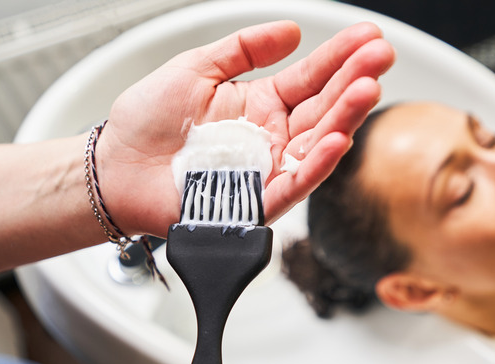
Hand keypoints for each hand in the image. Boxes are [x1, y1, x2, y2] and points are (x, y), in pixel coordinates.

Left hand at [97, 20, 394, 235]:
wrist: (114, 168)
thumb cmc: (148, 123)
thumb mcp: (196, 68)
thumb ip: (243, 49)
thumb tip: (291, 31)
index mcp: (262, 105)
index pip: (310, 78)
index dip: (339, 57)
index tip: (368, 37)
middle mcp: (272, 137)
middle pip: (322, 108)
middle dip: (354, 81)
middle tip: (381, 56)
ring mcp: (267, 169)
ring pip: (317, 144)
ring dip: (345, 118)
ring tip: (368, 88)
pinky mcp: (256, 201)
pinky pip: (293, 184)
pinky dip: (317, 164)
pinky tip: (337, 139)